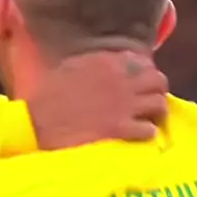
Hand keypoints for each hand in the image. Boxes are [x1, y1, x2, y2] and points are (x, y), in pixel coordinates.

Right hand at [27, 51, 167, 149]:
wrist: (36, 122)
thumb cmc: (47, 95)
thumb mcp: (71, 67)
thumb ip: (95, 63)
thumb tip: (109, 64)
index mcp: (108, 62)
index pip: (143, 62)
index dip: (144, 74)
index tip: (138, 84)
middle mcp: (121, 80)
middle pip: (159, 81)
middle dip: (156, 91)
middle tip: (147, 102)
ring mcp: (123, 105)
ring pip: (159, 104)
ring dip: (155, 112)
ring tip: (147, 119)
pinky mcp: (121, 129)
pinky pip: (149, 130)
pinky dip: (146, 132)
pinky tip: (137, 135)